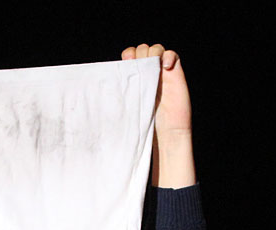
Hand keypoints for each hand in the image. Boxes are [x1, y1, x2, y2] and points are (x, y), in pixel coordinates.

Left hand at [121, 43, 194, 188]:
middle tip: (138, 68)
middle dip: (139, 54)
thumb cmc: (147, 124)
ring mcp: (163, 72)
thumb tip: (100, 91)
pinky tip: (165, 67)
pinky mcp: (175, 74)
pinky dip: (168, 56)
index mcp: (136, 78)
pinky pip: (173, 55)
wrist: (168, 134)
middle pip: (142, 49)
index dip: (128, 55)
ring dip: (152, 53)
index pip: (131, 55)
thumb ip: (121, 96)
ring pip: (156, 49)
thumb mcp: (128, 108)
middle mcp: (149, 72)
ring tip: (150, 67)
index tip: (126, 64)